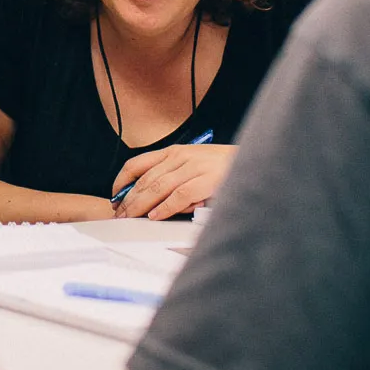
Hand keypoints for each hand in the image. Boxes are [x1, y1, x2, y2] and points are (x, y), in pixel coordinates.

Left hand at [110, 142, 234, 218]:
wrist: (255, 162)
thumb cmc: (222, 169)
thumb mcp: (192, 167)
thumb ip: (172, 179)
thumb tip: (150, 203)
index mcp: (174, 152)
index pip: (137, 163)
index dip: (122, 181)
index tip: (114, 197)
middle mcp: (181, 156)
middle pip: (146, 179)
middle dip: (130, 198)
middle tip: (120, 214)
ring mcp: (195, 167)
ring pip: (159, 186)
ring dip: (142, 204)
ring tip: (131, 218)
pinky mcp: (208, 180)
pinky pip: (180, 195)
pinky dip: (166, 207)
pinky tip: (156, 216)